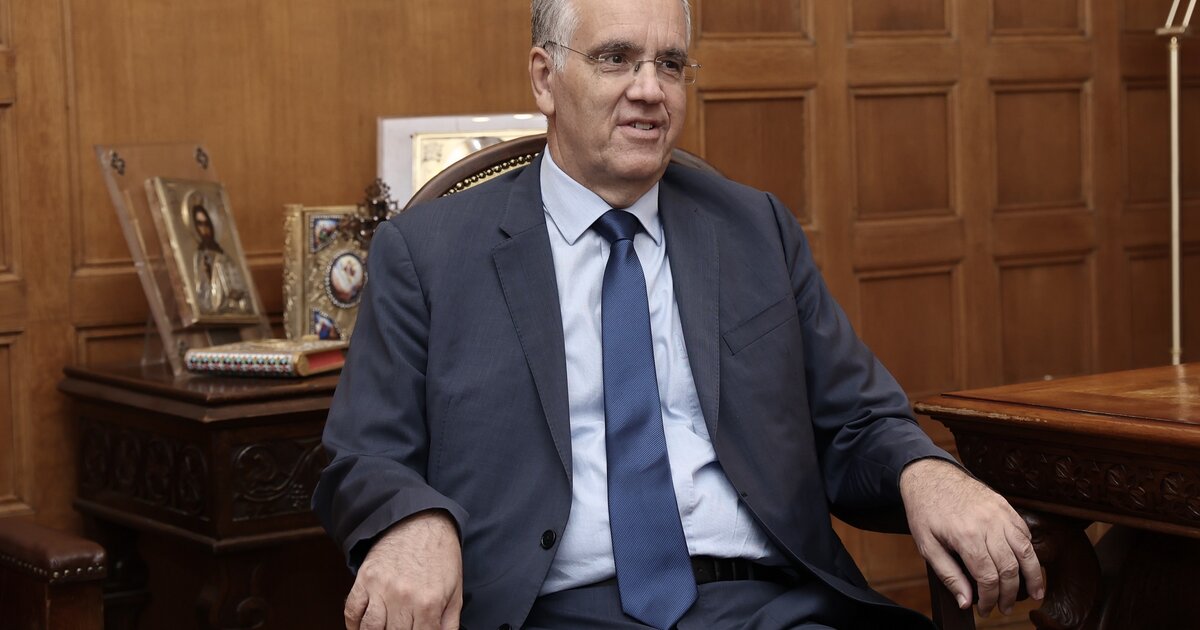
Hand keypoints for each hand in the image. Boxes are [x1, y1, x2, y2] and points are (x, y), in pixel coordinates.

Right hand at [344, 510, 462, 629]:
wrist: (421, 519)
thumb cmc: (440, 554)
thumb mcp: (455, 590)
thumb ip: (449, 622)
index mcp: (429, 603)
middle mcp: (403, 598)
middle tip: (400, 628)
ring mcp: (381, 589)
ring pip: (370, 629)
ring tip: (383, 629)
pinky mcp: (365, 578)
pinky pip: (352, 610)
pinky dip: (353, 624)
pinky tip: (361, 628)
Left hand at [899, 458, 1043, 616]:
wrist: (929, 475)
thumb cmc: (925, 511)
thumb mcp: (926, 545)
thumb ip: (948, 574)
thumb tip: (966, 602)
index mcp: (966, 536)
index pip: (988, 577)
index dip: (989, 599)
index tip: (985, 609)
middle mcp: (988, 524)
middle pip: (1010, 568)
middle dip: (1010, 594)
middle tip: (1005, 608)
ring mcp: (1000, 513)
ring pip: (1026, 550)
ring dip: (1034, 576)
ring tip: (1035, 594)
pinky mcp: (1005, 505)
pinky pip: (1024, 532)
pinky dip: (1030, 551)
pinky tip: (1028, 565)